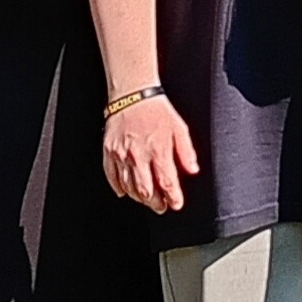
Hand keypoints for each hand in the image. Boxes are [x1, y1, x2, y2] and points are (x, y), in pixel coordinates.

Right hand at [103, 93, 198, 213]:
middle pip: (146, 191)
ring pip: (129, 187)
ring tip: (147, 199)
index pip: (167, 183)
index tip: (176, 203)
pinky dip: (119, 187)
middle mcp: (139, 155)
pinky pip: (112, 176)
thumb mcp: (179, 128)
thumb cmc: (156, 110)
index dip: (173, 198)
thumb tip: (193, 169)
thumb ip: (186, 151)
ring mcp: (122, 155)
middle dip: (156, 203)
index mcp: (158, 150)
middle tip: (161, 206)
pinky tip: (125, 191)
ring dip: (139, 197)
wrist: (132, 94)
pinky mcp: (109, 151)